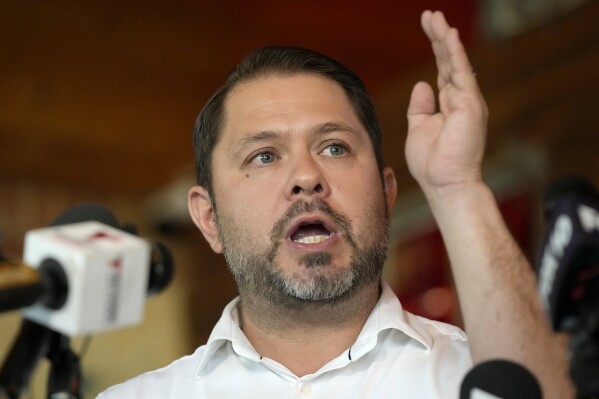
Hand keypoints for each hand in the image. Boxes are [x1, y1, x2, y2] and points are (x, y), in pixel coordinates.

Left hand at [406, 10, 488, 199]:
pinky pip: (461, 73)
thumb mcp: (419, 128)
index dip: (435, 48)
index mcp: (449, 104)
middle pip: (448, 61)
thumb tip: (422, 84)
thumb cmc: (432, 163)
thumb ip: (420, 106)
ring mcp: (467, 101)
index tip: (428, 27)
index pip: (442, 69)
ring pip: (455, 62)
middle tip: (430, 16)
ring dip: (445, 39)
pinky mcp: (470, 105)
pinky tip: (448, 35)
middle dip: (439, 37)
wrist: (445, 184)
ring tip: (435, 18)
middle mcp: (461, 99)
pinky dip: (454, 53)